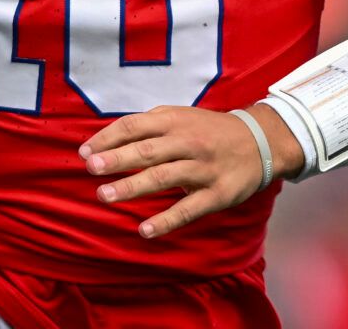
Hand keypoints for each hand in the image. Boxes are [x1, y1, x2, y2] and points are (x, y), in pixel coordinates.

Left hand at [79, 105, 299, 239]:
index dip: (108, 138)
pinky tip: (144, 230)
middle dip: (117, 159)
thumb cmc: (210, 131)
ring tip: (105, 195)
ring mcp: (203, 168)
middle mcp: (188, 142)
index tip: (86, 152)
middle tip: (91, 169)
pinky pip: (189, 208)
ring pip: (164, 176)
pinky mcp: (217, 193)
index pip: (135, 126)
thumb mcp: (182, 117)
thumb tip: (106, 140)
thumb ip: (149, 126)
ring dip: (133, 186)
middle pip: (147, 150)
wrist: (261, 141)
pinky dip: (166, 219)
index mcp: (175, 120)